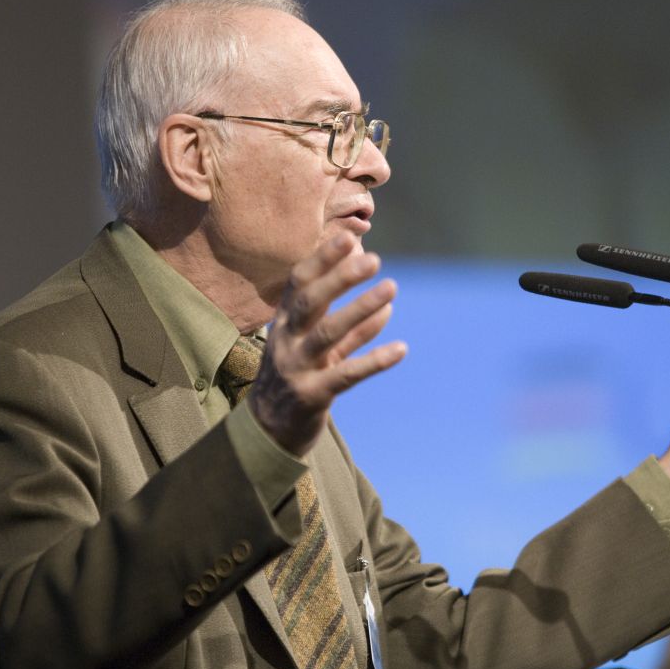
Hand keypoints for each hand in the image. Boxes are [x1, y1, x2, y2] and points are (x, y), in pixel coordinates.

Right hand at [250, 232, 406, 456]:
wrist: (268, 432)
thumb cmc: (296, 379)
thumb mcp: (317, 349)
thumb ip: (349, 328)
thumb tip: (386, 306)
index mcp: (284, 323)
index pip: (299, 282)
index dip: (322, 259)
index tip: (348, 237)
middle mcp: (286, 341)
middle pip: (310, 302)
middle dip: (340, 278)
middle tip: (373, 260)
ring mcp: (296, 368)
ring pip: (328, 333)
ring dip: (361, 309)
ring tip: (392, 289)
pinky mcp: (311, 396)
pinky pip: (346, 374)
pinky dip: (374, 360)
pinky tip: (401, 349)